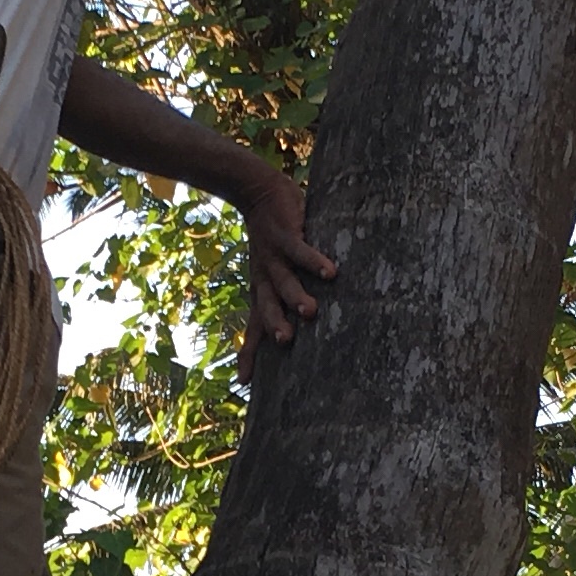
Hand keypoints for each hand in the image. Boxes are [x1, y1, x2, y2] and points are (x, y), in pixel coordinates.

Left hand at [233, 166, 335, 374]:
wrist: (255, 192)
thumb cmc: (270, 237)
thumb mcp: (271, 268)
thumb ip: (283, 291)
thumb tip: (303, 317)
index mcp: (262, 288)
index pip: (255, 327)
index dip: (250, 354)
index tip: (244, 383)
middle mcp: (265, 277)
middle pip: (267, 307)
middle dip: (276, 325)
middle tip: (286, 342)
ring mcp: (273, 256)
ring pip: (284, 281)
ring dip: (295, 296)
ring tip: (310, 311)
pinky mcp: (286, 235)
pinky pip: (301, 251)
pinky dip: (314, 262)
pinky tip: (330, 272)